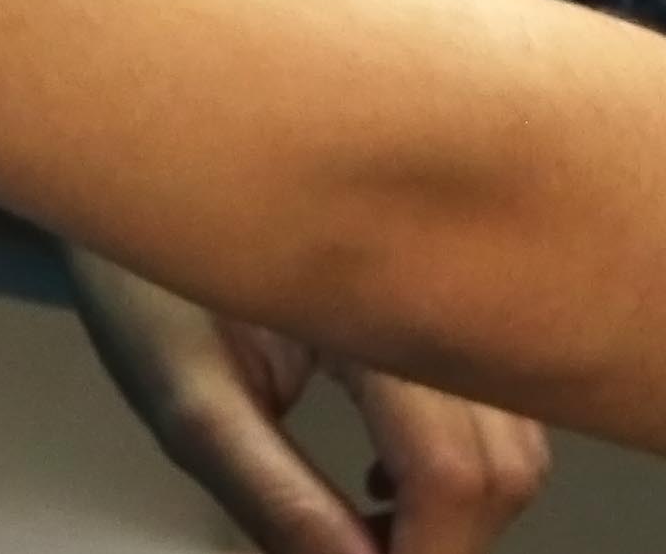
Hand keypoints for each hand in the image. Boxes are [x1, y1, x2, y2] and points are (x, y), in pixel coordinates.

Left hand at [65, 241, 556, 553]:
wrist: (151, 151)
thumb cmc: (145, 263)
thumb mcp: (185, 396)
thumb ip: (273, 494)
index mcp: (374, 305)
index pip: (455, 475)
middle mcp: (440, 281)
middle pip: (506, 467)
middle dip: (444, 542)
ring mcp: (456, 282)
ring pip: (520, 438)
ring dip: (457, 506)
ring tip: (369, 522)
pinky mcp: (452, 289)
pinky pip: (501, 398)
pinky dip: (461, 460)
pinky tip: (385, 469)